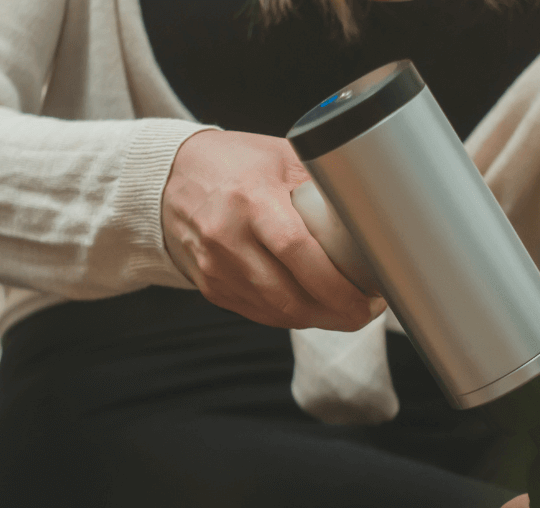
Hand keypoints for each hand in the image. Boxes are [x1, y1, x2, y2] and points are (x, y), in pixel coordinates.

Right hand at [162, 129, 385, 330]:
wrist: (170, 179)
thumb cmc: (233, 163)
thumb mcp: (279, 156)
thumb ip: (320, 181)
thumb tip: (369, 209)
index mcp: (250, 199)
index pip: (297, 251)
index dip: (336, 285)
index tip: (368, 297)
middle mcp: (227, 238)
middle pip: (288, 295)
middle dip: (335, 313)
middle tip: (365, 311)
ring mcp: (215, 268)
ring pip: (276, 312)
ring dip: (316, 319)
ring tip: (345, 312)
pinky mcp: (211, 287)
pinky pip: (259, 313)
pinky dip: (290, 316)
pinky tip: (312, 309)